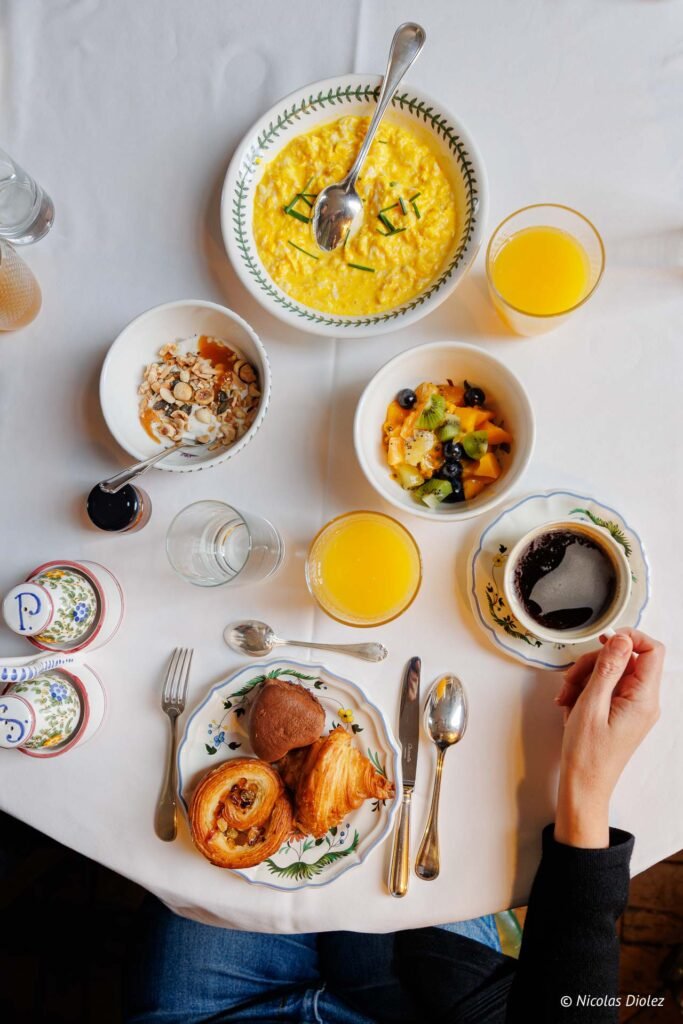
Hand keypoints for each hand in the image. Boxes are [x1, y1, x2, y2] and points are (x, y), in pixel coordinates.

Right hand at [553, 628, 663, 847]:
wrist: (584, 785)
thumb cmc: (587, 753)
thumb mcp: (591, 705)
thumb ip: (608, 668)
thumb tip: (620, 639)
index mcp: (644, 699)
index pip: (653, 650)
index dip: (629, 638)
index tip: (603, 640)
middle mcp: (644, 701)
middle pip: (626, 659)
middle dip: (594, 663)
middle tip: (571, 679)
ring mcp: (633, 706)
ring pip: (612, 671)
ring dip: (584, 677)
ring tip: (566, 697)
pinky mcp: (621, 711)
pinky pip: (606, 687)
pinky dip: (585, 689)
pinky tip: (570, 704)